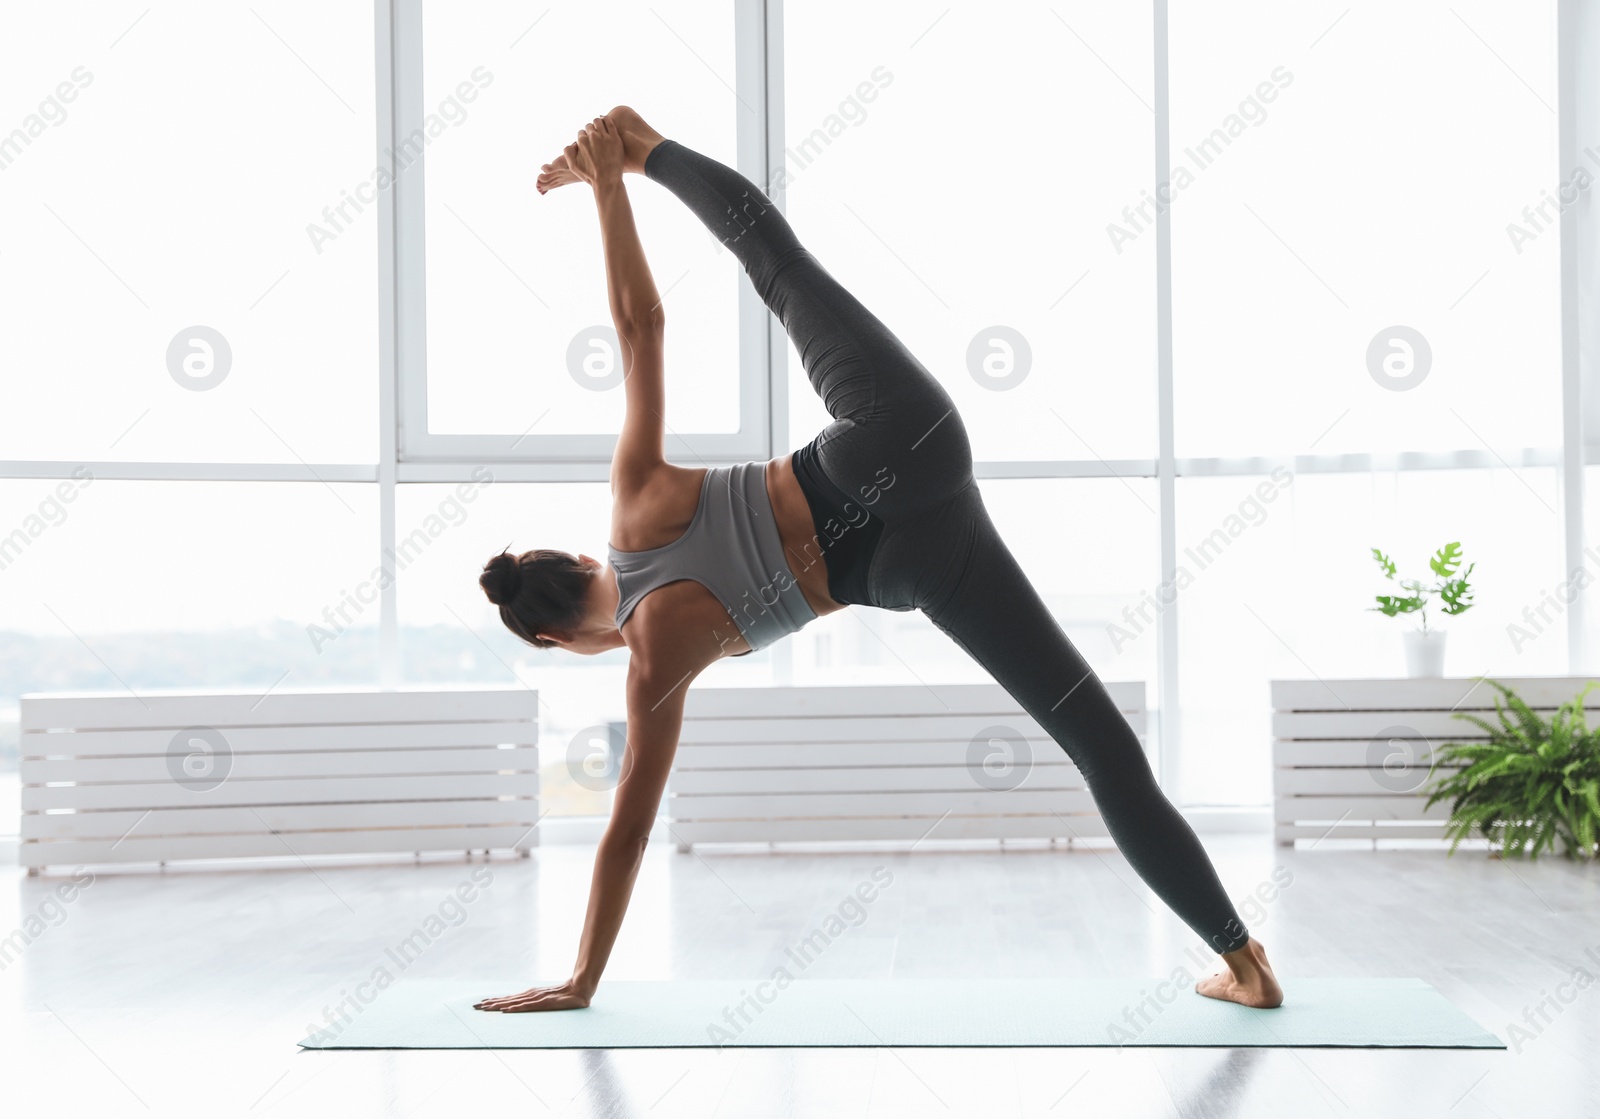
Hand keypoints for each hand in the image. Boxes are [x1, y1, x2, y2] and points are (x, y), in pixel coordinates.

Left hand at [474, 978, 592, 1012]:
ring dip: (499, 1005)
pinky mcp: (544, 1003)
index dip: (494, 1001)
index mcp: (530, 995)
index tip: (481, 1003)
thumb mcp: (547, 1000)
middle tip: (475, 1007)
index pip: (508, 998)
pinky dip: (516, 1008)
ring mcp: (537, 998)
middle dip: (490, 1004)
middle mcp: (530, 995)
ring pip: (514, 1002)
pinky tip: (507, 1010)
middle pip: (506, 1000)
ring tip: (486, 1008)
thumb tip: (526, 1007)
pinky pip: (528, 1006)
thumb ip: (537, 1003)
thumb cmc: (564, 996)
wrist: (580, 989)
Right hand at [563, 116, 624, 187]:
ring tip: (601, 130)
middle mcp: (592, 137)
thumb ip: (567, 152)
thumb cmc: (590, 175)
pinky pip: (610, 122)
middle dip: (590, 131)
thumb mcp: (573, 166)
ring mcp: (604, 136)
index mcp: (581, 142)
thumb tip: (572, 143)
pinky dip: (607, 120)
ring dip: (598, 124)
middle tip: (595, 137)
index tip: (588, 142)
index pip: (581, 133)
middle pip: (589, 126)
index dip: (584, 137)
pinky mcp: (615, 138)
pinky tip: (607, 123)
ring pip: (598, 121)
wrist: (607, 181)